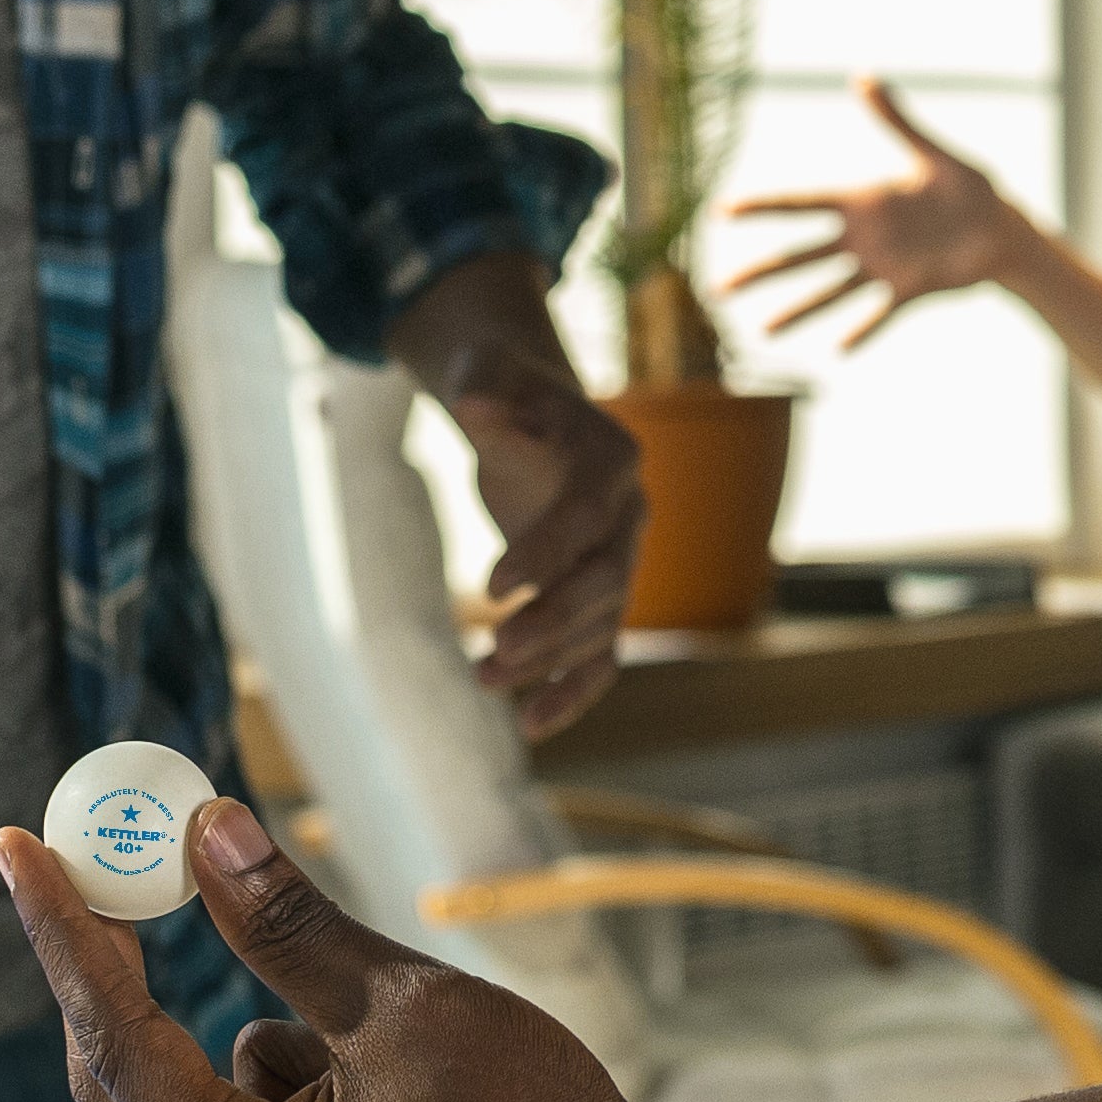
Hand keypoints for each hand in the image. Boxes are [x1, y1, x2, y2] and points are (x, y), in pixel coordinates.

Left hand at [0, 806, 747, 1101]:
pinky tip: (387, 1052)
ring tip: (348, 990)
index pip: (113, 1035)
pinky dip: (293, 1062)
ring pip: (203, 1095)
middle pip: (125, 1077)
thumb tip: (208, 836)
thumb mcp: (407, 1003)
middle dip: (119, 967)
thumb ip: (294, 925)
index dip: (65, 933)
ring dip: (233, 1016)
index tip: (22, 850)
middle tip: (110, 863)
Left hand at [462, 376, 643, 737]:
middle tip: (497, 649)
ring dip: (547, 659)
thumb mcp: (491, 377)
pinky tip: (532, 724)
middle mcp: (629, 514)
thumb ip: (488, 393)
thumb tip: (473, 404)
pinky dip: (572, 691)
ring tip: (482, 678)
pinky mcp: (596, 597)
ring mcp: (618, 560)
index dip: (545, 552)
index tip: (491, 588)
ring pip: (599, 623)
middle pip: (606, 578)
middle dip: (555, 619)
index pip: (585, 514)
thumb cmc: (505, 391)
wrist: (528, 417)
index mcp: (612, 459)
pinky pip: (599, 654)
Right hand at [721, 80, 1021, 348]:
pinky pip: (879, 314)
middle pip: (801, 256)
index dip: (762, 207)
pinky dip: (861, 331)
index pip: (802, 203)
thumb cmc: (971, 188)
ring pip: (830, 291)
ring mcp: (883, 267)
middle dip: (761, 271)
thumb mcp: (934, 154)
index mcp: (864, 201)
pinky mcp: (908, 290)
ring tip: (763, 332)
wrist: (1002, 229)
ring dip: (799, 310)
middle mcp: (864, 238)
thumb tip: (865, 77)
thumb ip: (898, 121)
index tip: (722, 212)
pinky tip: (837, 348)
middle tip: (718, 289)